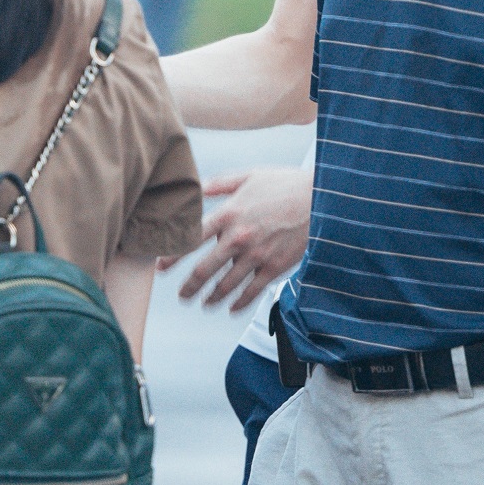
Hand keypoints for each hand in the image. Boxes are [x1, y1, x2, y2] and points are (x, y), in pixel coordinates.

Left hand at [169, 166, 313, 310]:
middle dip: (189, 285)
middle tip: (182, 295)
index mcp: (229, 213)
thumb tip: (195, 188)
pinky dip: (239, 303)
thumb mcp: (249, 176)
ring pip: (226, 284)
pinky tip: (230, 308)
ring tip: (202, 303)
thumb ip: (219, 184)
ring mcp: (257, 255)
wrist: (323, 199)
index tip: (159, 267)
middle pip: (205, 268)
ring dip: (211, 297)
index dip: (172, 255)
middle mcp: (239, 237)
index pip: (191, 238)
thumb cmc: (285, 184)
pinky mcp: (275, 267)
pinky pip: (252, 291)